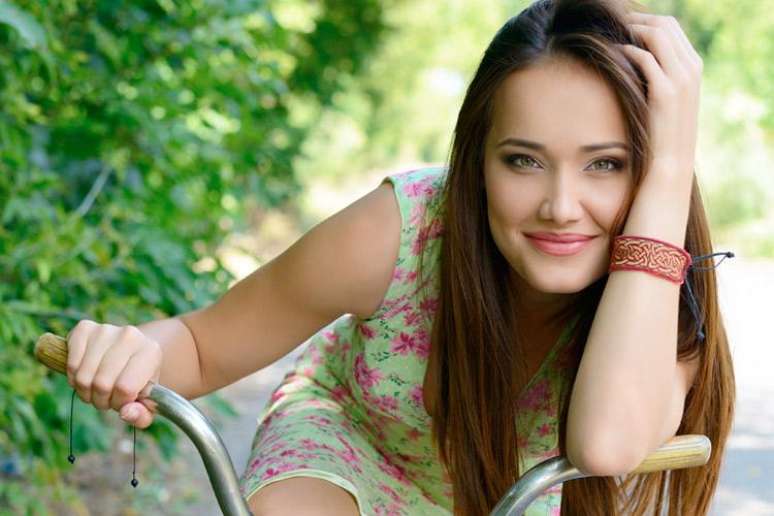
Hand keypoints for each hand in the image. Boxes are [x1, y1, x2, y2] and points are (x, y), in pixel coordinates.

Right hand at [66, 320, 161, 428]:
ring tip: (96, 389)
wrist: (128, 352)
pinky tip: (85, 376)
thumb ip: (142, 415)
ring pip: (83, 376)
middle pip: (102, 383)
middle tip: (107, 398)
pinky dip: (73, 378)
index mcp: (151, 352)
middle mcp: (130, 335)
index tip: (122, 402)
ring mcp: (106, 329)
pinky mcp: (84, 328)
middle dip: (101, 400)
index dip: (118, 403)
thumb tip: (126, 413)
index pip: (125, 388)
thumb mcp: (146, 402)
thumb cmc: (138, 380)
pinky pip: (70, 364)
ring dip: (85, 392)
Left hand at [618, 11, 702, 185]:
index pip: (672, 27)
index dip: (647, 21)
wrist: (669, 161)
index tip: (626, 24)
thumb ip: (660, 74)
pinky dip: (628, 51)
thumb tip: (637, 54)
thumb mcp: (667, 97)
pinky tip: (615, 54)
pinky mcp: (665, 92)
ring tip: (613, 35)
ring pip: (656, 35)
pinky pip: (644, 58)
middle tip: (616, 24)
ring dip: (632, 31)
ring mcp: (681, 79)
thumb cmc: (661, 130)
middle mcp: (691, 68)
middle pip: (665, 25)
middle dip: (639, 20)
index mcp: (694, 66)